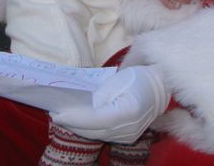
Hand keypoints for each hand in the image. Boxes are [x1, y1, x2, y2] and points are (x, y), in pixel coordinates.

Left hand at [50, 65, 168, 143]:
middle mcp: (128, 129)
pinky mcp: (127, 137)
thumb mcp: (119, 80)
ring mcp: (128, 135)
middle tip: (53, 113)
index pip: (95, 119)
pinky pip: (103, 134)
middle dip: (72, 123)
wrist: (160, 87)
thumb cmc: (139, 77)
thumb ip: (101, 95)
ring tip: (60, 117)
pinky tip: (76, 122)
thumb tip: (84, 107)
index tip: (56, 113)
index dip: (75, 117)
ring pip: (96, 134)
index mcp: (128, 112)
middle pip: (93, 130)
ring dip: (77, 127)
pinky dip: (88, 129)